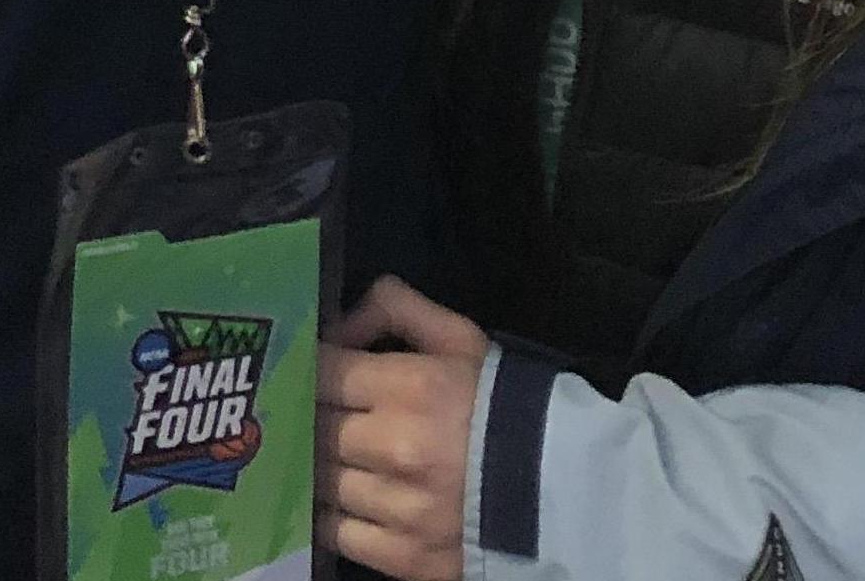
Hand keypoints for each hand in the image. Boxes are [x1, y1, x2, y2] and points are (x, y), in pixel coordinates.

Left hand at [317, 276, 487, 580]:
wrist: (559, 486)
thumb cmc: (499, 403)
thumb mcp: (459, 338)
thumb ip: (396, 308)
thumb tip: (341, 321)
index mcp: (407, 387)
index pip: (322, 372)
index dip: (307, 370)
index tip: (305, 372)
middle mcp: (395, 448)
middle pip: (315, 428)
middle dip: (310, 418)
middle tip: (307, 414)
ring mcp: (398, 509)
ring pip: (323, 482)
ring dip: (320, 467)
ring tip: (324, 457)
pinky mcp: (405, 558)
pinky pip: (339, 534)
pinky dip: (331, 517)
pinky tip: (339, 501)